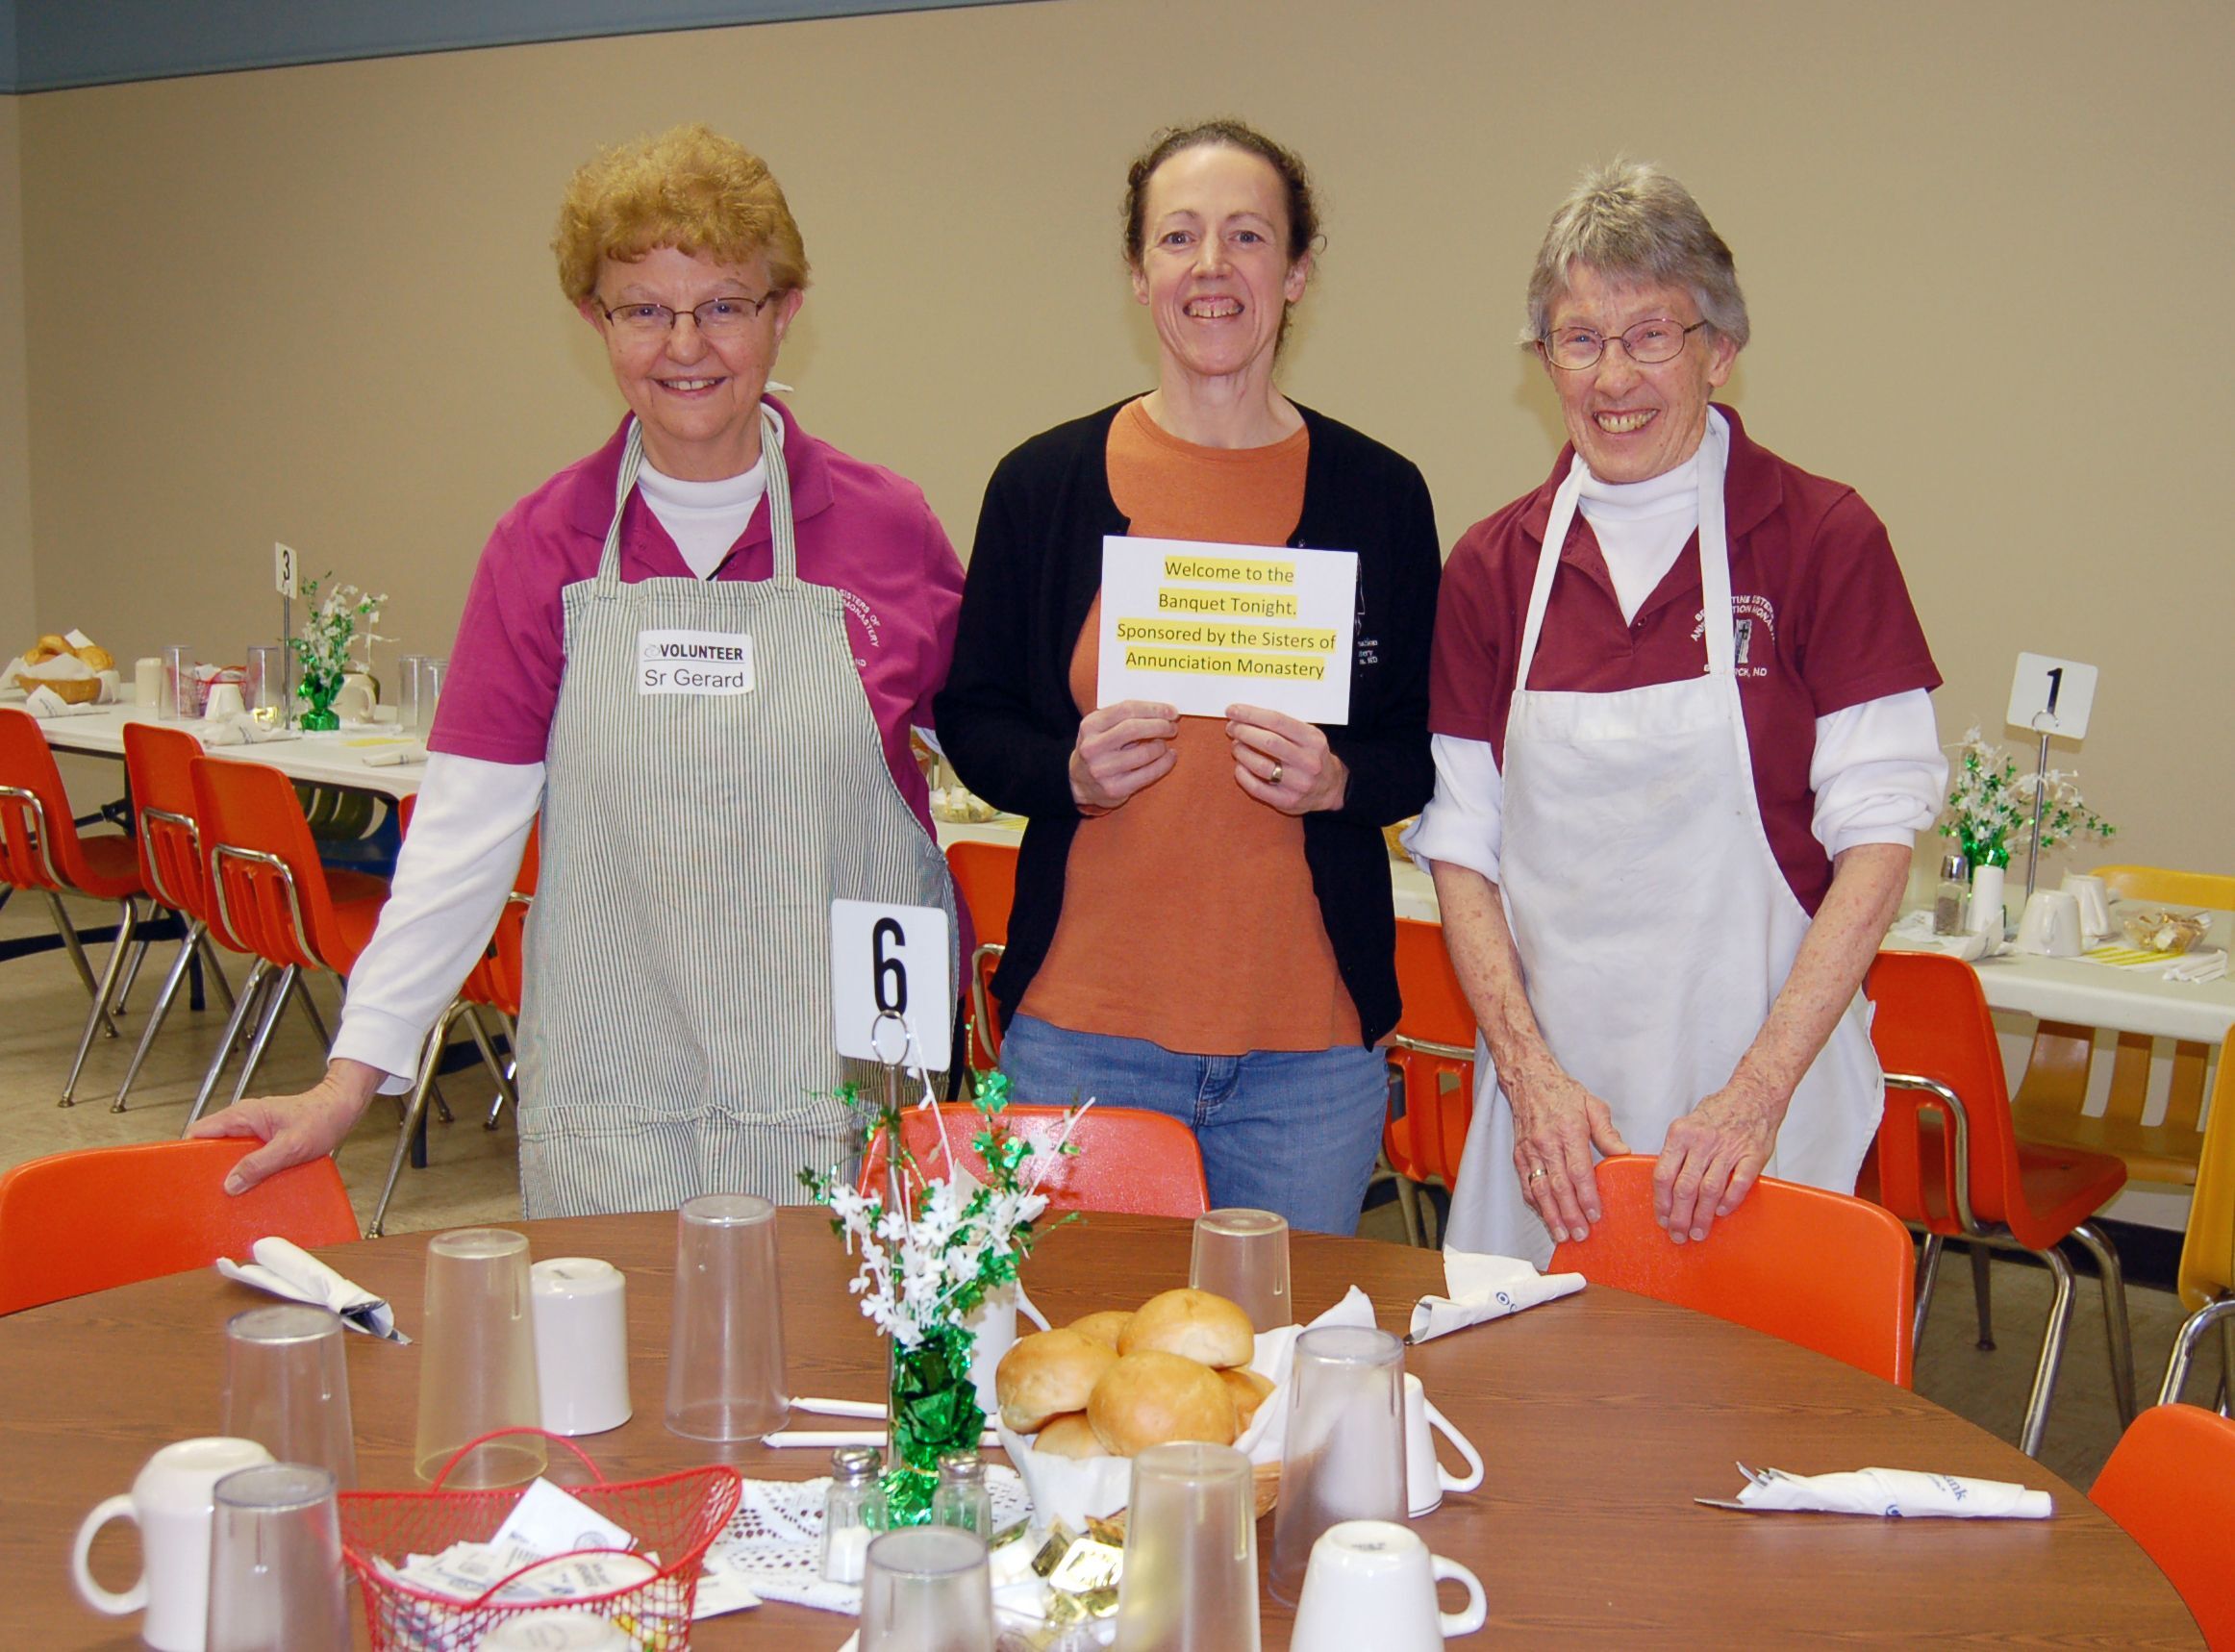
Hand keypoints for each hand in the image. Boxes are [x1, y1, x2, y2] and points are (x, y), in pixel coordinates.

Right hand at [188, 1060, 382, 1193]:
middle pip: (211, 1146)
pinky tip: (249, 1188)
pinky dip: (245, 1171)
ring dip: (228, 1172)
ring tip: (226, 1196)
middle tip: (206, 1193)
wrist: (342, 1108)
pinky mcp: (264, 1140)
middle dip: (207, 1168)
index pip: (200, 1132)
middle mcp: (243, 1121)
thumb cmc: (321, 1118)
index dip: (187, 1153)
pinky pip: (246, 1157)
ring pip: (228, 1154)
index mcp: (243, 1116)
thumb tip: (231, 1183)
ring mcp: (253, 1130)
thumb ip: (260, 1164)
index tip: (184, 1176)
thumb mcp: (291, 1146)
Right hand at [1069, 700, 1178, 812]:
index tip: (1171, 711)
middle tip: (1172, 727)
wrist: (1080, 783)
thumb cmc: (1099, 748)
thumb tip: (1163, 711)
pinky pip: (1149, 774)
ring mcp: (1102, 770)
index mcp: (1090, 725)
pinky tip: (1169, 757)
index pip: (1126, 709)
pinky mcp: (1115, 789)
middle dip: (1160, 725)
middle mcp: (1093, 747)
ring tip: (1163, 745)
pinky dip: (1165, 763)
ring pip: (1145, 752)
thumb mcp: (1101, 728)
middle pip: (1134, 729)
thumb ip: (1125, 717)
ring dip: (1162, 746)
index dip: (1153, 708)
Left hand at [1225, 705, 1346, 813]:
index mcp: (1313, 740)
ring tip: (1236, 746)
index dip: (1251, 714)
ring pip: (1261, 765)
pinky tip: (1240, 766)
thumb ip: (1283, 726)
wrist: (1330, 788)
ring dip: (1241, 752)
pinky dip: (1243, 775)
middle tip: (1232, 728)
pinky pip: (1257, 787)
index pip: (1277, 721)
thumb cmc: (1310, 756)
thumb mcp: (1307, 736)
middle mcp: (1308, 761)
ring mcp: (1299, 783)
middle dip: (1243, 732)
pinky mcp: (1287, 801)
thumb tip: (1246, 715)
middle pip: (1268, 742)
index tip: (1233, 710)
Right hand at [1506, 1065, 1628, 1243]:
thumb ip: (1608, 1132)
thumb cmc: (1563, 1093)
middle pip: (1558, 1185)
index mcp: (1568, 1130)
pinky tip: (1546, 1217)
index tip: (1595, 1214)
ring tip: (1562, 1235)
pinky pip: (1527, 1185)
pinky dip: (1536, 1204)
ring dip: (1551, 1215)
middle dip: (1570, 1214)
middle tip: (1581, 1234)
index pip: (1578, 1170)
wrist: (1528, 1080)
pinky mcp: (1519, 1156)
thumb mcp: (1593, 1105)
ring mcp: (1530, 1150)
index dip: (1586, 1196)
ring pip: (1539, 1189)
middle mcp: (1546, 1142)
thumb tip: (1623, 1154)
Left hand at [1653, 1075, 1784, 1242]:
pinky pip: (1738, 1183)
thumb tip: (1665, 1185)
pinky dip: (1729, 1201)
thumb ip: (1677, 1152)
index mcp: (1681, 1134)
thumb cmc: (1719, 1112)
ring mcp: (1728, 1148)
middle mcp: (1702, 1141)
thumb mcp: (1688, 1124)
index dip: (1661, 1202)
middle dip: (1679, 1216)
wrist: (1754, 1095)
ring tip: (1697, 1233)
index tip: (1662, 1219)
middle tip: (1677, 1235)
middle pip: (1684, 1187)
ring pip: (1709, 1190)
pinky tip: (1721, 1213)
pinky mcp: (1752, 1155)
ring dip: (1701, 1216)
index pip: (1663, 1174)